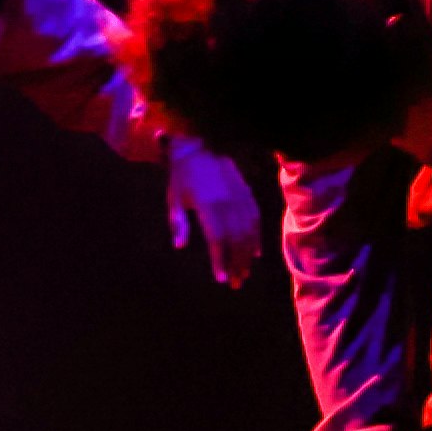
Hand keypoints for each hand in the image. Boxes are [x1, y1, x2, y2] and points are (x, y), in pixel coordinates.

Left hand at [162, 139, 269, 287]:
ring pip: (248, 233)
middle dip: (236, 265)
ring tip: (244, 274)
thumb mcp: (174, 198)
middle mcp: (227, 203)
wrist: (200, 146)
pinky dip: (257, 238)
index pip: (216, 239)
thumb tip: (180, 246)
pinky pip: (256, 220)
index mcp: (207, 205)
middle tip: (236, 284)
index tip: (221, 279)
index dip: (220, 260)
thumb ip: (178, 222)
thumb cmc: (182, 177)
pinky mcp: (247, 194)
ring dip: (247, 256)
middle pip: (235, 240)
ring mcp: (239, 198)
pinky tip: (256, 254)